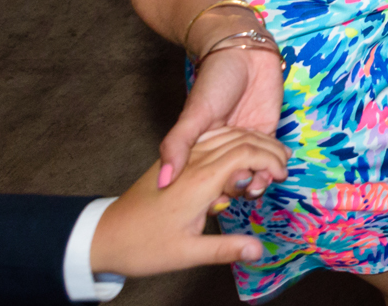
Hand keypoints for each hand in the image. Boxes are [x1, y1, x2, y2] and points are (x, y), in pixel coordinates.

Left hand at [92, 129, 287, 278]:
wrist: (105, 236)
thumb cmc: (144, 246)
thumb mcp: (186, 253)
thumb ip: (225, 248)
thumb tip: (258, 250)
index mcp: (201, 181)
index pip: (247, 153)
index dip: (270, 160)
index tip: (282, 177)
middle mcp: (195, 163)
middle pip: (242, 140)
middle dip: (268, 150)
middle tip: (282, 170)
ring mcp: (184, 159)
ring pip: (227, 135)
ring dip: (253, 142)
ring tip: (269, 159)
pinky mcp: (175, 160)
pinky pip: (211, 138)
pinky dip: (233, 138)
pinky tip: (240, 151)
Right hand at [158, 44, 284, 188]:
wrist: (246, 53)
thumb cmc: (215, 81)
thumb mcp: (193, 114)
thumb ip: (177, 145)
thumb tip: (163, 181)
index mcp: (201, 150)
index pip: (206, 182)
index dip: (214, 194)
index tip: (221, 198)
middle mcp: (223, 150)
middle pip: (233, 181)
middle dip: (242, 189)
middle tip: (249, 186)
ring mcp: (247, 142)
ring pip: (255, 172)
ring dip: (262, 181)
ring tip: (265, 180)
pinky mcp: (267, 132)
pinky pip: (273, 156)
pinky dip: (277, 164)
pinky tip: (279, 165)